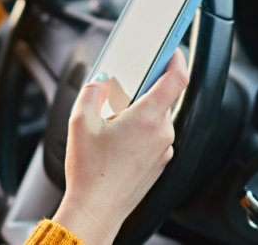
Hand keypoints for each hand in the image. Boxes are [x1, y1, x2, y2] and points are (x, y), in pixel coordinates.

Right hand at [51, 51, 189, 244]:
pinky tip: (118, 140)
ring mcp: (164, 150)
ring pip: (158, 118)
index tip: (172, 48)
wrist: (96, 209)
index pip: (177, 78)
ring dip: (141, 112)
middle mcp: (163, 133)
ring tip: (113, 122)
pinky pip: (156, 137)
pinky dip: (142, 131)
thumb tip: (102, 78)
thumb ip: (93, 91)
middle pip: (164, 98)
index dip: (177, 58)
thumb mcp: (80, 121)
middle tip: (122, 90)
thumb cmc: (90, 172)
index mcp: (148, 118)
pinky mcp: (160, 163)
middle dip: (145, 89)